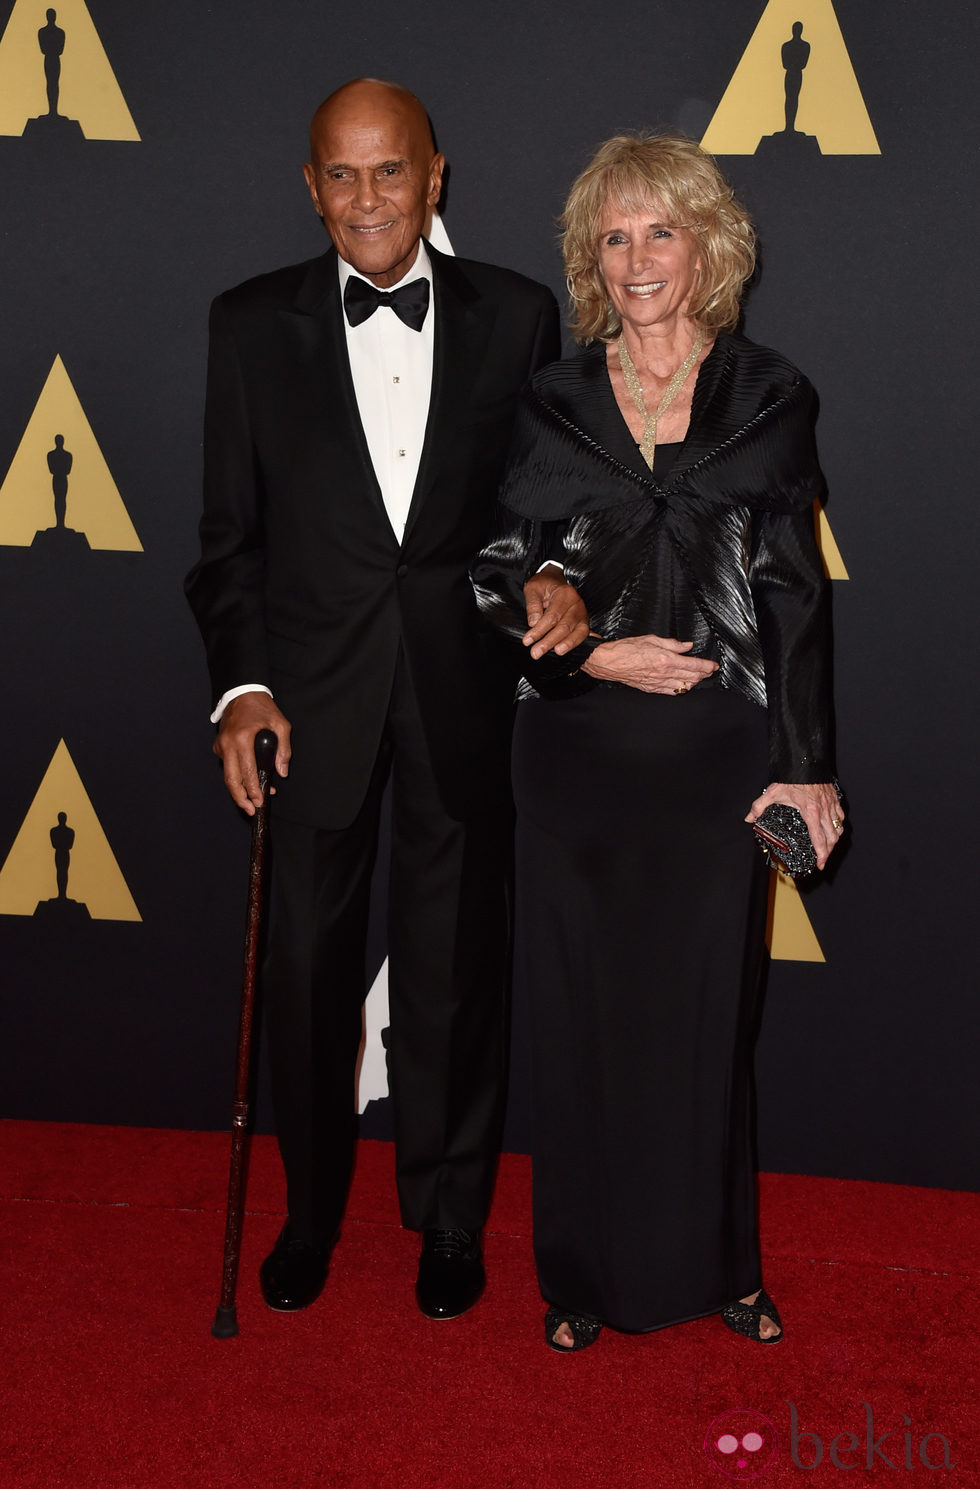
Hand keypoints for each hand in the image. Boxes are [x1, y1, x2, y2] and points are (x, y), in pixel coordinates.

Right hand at [214, 692, 291, 815]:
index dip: (253, 790)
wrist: (241, 692)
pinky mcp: (219, 745)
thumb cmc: (262, 707)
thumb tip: (282, 773)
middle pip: (230, 780)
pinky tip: (248, 782)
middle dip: (240, 798)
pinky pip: (227, 765)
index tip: (260, 801)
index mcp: (242, 739)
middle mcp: (227, 744)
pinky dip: (236, 776)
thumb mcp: (281, 724)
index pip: (247, 772)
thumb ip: (284, 749)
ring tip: (250, 801)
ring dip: (238, 790)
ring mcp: (221, 745)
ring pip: (227, 775)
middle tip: (250, 810)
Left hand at [522, 565, 589, 659]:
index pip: (552, 616)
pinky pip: (582, 635)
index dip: (539, 630)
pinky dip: (575, 644)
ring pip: (577, 632)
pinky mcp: (584, 622)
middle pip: (564, 626)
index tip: (527, 641)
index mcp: (565, 594)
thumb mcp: (532, 589)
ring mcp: (583, 614)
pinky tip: (567, 651)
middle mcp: (577, 604)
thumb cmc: (543, 585)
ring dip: (566, 645)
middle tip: (536, 653)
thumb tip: (534, 623)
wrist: (555, 581)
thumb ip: (533, 605)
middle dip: (549, 641)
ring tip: (556, 653)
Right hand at [582, 635, 718, 692]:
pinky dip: (681, 689)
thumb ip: (673, 644)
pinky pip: (671, 692)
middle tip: (709, 670)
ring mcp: (658, 683)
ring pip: (684, 686)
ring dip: (694, 682)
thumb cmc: (627, 649)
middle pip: (692, 677)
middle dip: (704, 674)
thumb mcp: (652, 639)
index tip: (714, 666)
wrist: (610, 662)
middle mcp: (665, 673)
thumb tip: (687, 646)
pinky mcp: (651, 688)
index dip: (707, 666)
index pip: (695, 665)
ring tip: (698, 677)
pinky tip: (683, 685)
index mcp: (666, 659)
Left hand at [744, 781, 843, 870]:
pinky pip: (840, 816)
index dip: (822, 855)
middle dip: (828, 852)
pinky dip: (838, 825)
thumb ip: (759, 806)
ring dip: (834, 840)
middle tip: (823, 860)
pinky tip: (833, 829)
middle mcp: (824, 810)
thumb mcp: (772, 792)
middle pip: (832, 838)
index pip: (819, 839)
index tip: (820, 864)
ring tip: (828, 848)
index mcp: (810, 812)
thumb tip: (749, 818)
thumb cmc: (792, 776)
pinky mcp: (835, 798)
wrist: (806, 759)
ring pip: (838, 828)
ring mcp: (831, 804)